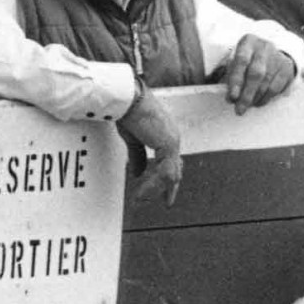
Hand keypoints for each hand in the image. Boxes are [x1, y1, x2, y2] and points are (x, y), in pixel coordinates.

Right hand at [118, 87, 184, 206]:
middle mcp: (172, 139)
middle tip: (167, 203)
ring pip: (170, 174)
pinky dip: (151, 185)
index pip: (171, 161)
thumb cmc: (128, 112)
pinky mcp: (168, 145)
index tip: (166, 189)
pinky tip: (140, 192)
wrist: (128, 100)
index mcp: (165, 135)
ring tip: (141, 200)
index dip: (168, 176)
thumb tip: (137, 174)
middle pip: (176, 169)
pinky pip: (163, 172)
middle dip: (170, 188)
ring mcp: (172, 142)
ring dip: (156, 190)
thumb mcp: (132, 139)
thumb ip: (137, 157)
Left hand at [219, 34, 298, 112]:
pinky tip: (258, 102)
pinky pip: (275, 88)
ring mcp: (278, 57)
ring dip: (255, 99)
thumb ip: (232, 77)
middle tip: (239, 109)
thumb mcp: (235, 61)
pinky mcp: (287, 68)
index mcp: (248, 42)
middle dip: (246, 95)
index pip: (241, 60)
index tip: (232, 97)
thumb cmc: (246, 60)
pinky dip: (265, 98)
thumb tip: (232, 98)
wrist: (269, 53)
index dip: (236, 80)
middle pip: (256, 74)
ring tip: (246, 106)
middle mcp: (264, 47)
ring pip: (266, 83)